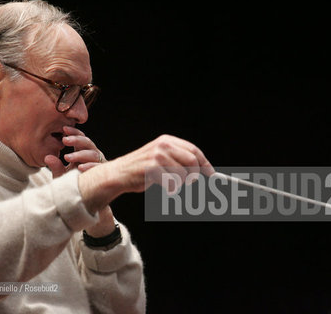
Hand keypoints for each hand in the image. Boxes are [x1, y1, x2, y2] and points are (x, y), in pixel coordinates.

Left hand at [44, 126, 105, 177]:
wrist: (83, 199)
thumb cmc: (73, 183)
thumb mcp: (61, 175)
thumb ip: (56, 166)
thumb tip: (47, 157)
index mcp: (83, 152)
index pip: (81, 138)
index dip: (74, 132)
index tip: (63, 129)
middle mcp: (93, 155)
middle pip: (87, 143)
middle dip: (76, 140)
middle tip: (64, 140)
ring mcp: (99, 164)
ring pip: (93, 154)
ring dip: (80, 154)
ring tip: (67, 157)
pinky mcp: (103, 173)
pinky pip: (97, 168)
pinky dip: (89, 166)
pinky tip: (80, 168)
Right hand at [78, 134, 213, 212]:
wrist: (119, 174)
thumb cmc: (141, 169)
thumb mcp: (160, 158)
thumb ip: (178, 160)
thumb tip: (201, 171)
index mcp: (167, 140)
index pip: (194, 150)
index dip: (205, 163)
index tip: (211, 174)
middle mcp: (163, 145)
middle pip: (192, 161)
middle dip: (194, 175)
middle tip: (189, 183)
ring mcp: (157, 156)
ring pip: (183, 174)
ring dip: (179, 184)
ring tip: (168, 183)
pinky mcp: (152, 168)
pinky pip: (172, 183)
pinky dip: (170, 189)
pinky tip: (162, 186)